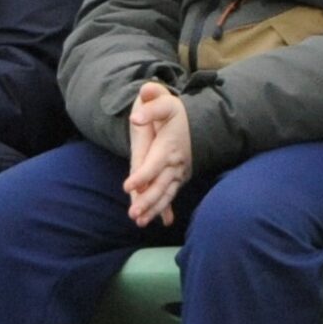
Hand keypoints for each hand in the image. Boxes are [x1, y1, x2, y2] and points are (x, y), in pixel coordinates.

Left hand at [124, 84, 193, 228]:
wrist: (194, 121)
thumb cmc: (174, 111)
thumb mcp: (164, 101)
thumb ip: (152, 104)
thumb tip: (137, 117)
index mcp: (168, 146)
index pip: (154, 164)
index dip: (142, 176)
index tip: (128, 186)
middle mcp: (174, 163)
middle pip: (160, 184)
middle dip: (148, 200)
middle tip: (134, 214)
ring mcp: (177, 172)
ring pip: (166, 193)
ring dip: (155, 209)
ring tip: (141, 222)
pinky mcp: (176, 179)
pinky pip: (170, 195)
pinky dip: (166, 209)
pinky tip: (164, 221)